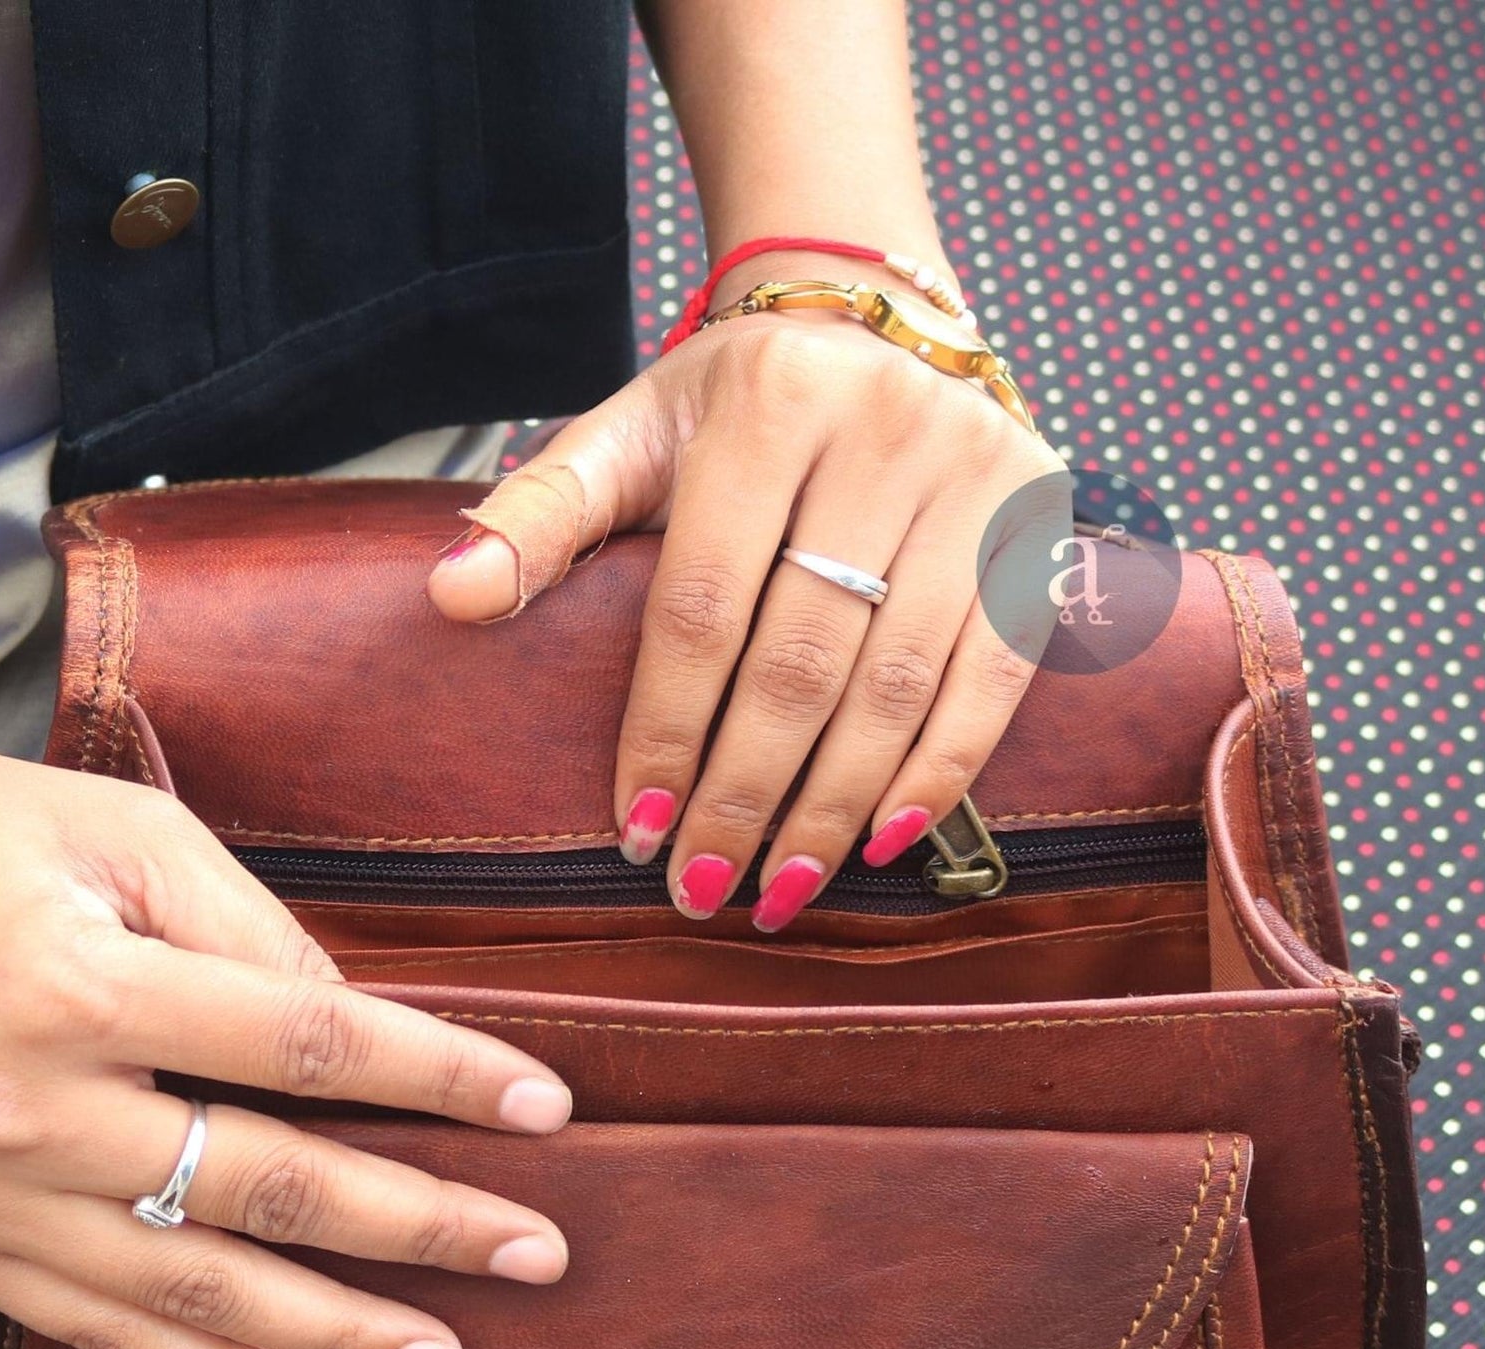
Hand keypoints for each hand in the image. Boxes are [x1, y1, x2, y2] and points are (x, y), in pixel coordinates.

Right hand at [0, 705, 573, 1348]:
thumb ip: (248, 930)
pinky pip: (95, 1331)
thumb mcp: (111, 830)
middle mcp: (20, 1116)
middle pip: (267, 1195)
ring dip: (331, 1335)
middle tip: (537, 1257)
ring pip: (188, 1298)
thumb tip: (359, 1033)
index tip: (545, 1109)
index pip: (308, 1050)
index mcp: (74, 989)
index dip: (441, 1080)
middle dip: (421, 1232)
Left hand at [429, 255, 1067, 929]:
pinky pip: (995, 674)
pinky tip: (883, 838)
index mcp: (769, 406)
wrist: (872, 322)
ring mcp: (976, 479)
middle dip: (746, 792)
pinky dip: (941, 768)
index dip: (666, 729)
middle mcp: (886, 432)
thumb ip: (541, 515)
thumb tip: (450, 596)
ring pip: (900, 681)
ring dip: (835, 804)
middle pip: (803, 658)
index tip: (635, 830)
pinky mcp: (1034, 525)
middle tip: (702, 883)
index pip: (704, 604)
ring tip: (780, 890)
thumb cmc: (729, 406)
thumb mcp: (628, 434)